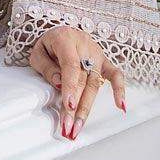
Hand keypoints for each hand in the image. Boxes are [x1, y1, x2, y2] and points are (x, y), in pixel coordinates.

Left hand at [29, 25, 125, 139]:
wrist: (60, 33)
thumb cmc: (49, 44)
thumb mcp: (38, 52)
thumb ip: (47, 67)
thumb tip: (58, 83)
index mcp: (66, 39)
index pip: (71, 64)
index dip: (70, 86)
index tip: (68, 105)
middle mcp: (84, 45)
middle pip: (83, 79)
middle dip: (75, 106)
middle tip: (68, 126)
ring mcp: (96, 53)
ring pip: (95, 83)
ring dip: (87, 108)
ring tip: (78, 127)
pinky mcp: (104, 61)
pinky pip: (115, 75)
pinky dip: (120, 90)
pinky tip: (121, 106)